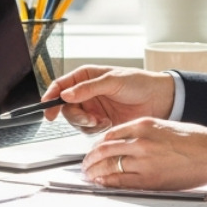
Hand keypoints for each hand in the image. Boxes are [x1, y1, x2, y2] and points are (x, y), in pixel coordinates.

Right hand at [42, 65, 175, 132]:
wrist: (159, 100)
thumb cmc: (138, 83)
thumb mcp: (112, 81)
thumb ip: (88, 88)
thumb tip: (66, 94)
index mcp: (86, 77)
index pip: (61, 85)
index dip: (51, 96)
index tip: (48, 108)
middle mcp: (86, 93)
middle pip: (65, 106)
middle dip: (73, 114)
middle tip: (87, 118)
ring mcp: (93, 108)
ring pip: (75, 120)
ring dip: (85, 123)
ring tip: (101, 120)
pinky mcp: (100, 122)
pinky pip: (87, 130)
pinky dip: (95, 129)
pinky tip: (107, 124)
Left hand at [81, 118, 206, 190]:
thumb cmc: (193, 140)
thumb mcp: (163, 126)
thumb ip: (142, 132)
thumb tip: (124, 142)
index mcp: (143, 125)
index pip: (110, 134)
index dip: (98, 144)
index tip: (93, 150)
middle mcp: (140, 141)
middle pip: (105, 150)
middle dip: (90, 159)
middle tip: (85, 165)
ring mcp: (144, 161)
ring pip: (109, 165)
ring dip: (95, 172)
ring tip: (89, 175)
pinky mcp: (150, 179)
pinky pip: (121, 181)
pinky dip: (108, 182)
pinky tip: (101, 183)